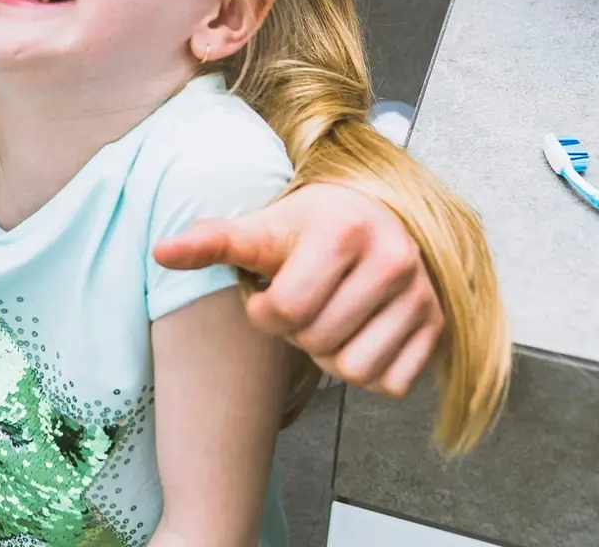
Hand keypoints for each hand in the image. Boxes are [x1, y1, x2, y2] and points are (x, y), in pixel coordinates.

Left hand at [151, 182, 442, 397]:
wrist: (370, 215)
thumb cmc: (306, 227)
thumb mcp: (259, 229)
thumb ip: (211, 242)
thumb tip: (161, 251)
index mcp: (342, 231)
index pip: (285, 312)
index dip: (265, 313)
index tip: (270, 293)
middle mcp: (392, 257)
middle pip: (318, 343)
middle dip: (297, 333)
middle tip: (304, 303)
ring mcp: (421, 292)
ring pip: (356, 370)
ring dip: (331, 357)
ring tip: (329, 319)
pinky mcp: (437, 323)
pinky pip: (391, 384)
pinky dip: (368, 371)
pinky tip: (359, 334)